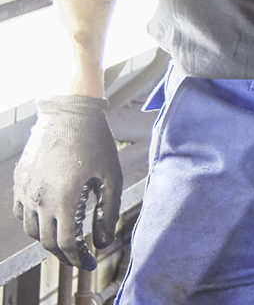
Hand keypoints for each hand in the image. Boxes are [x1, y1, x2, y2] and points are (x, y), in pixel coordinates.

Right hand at [13, 96, 122, 269]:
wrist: (69, 111)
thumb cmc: (95, 140)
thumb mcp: (111, 174)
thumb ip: (109, 209)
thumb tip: (105, 241)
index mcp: (65, 199)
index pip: (68, 244)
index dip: (79, 258)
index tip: (90, 262)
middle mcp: (41, 199)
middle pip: (48, 242)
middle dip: (65, 255)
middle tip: (79, 257)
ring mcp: (26, 191)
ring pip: (31, 231)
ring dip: (47, 240)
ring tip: (65, 240)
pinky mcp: (20, 182)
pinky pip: (20, 212)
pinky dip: (32, 223)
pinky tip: (48, 220)